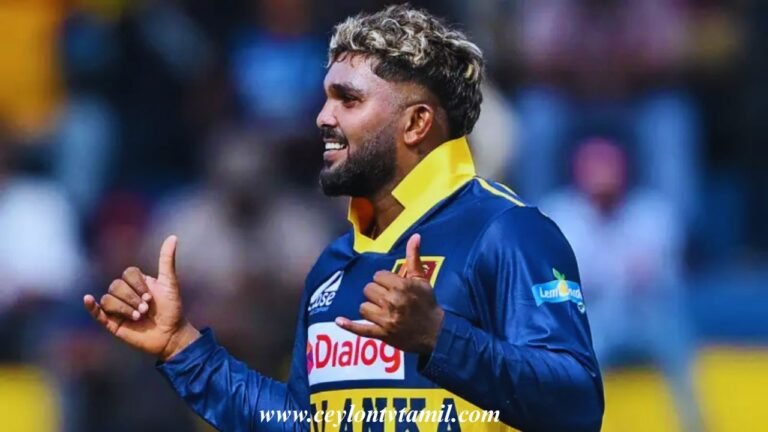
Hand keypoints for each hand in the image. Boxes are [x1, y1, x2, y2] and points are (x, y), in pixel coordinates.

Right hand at [83, 235, 199, 360]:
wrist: (171, 335)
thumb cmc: (172, 309)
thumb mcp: (170, 283)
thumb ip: (167, 261)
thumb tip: (173, 236)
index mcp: (137, 283)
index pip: (127, 273)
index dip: (136, 284)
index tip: (150, 296)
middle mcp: (126, 294)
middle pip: (116, 286)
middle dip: (131, 298)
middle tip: (146, 309)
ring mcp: (118, 308)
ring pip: (108, 299)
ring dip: (123, 308)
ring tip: (139, 317)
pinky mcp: (112, 323)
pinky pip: (97, 312)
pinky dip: (91, 306)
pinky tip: (88, 299)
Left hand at [336, 234, 443, 353]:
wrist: (436, 332)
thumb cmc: (428, 304)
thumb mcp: (421, 280)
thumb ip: (413, 257)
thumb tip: (415, 236)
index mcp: (400, 286)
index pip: (378, 276)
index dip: (384, 280)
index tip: (393, 286)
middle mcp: (391, 302)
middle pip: (368, 289)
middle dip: (377, 293)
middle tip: (389, 299)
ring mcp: (385, 320)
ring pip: (363, 307)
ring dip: (370, 308)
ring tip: (382, 311)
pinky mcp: (381, 334)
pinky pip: (360, 329)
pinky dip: (349, 325)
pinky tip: (339, 321)